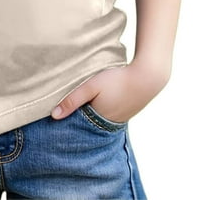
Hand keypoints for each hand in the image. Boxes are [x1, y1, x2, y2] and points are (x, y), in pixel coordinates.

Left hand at [51, 60, 169, 122]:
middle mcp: (109, 124)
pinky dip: (101, 108)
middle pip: (88, 123)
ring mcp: (120, 118)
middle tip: (65, 109)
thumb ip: (72, 100)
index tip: (56, 115)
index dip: (68, 119)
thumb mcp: (91, 86)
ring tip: (83, 101)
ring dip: (90, 111)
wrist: (147, 77)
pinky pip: (108, 113)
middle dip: (78, 117)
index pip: (78, 125)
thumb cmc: (117, 79)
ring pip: (98, 118)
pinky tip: (99, 98)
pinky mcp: (126, 111)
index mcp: (98, 120)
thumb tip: (54, 116)